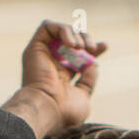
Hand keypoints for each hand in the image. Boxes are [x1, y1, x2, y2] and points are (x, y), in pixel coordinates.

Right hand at [2, 20, 105, 138]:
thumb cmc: (64, 111)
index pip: (78, 55)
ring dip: (76, 35)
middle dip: (86, 38)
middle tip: (93, 49)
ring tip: (82, 48)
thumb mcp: (83, 95)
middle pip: (71, 40)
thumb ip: (88, 80)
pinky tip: (72, 45)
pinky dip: (63, 30)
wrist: (47, 111)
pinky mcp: (34, 47)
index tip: (104, 46)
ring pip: (61, 31)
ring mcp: (41, 55)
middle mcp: (50, 63)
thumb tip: (93, 64)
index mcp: (61, 76)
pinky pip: (47, 26)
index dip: (93, 47)